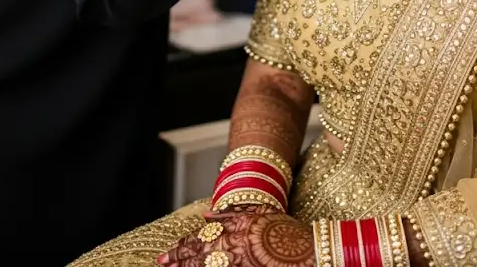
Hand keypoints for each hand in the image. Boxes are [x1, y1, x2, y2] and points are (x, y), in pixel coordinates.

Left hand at [159, 210, 313, 266]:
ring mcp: (243, 260)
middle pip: (201, 253)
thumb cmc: (289, 233)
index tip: (166, 255)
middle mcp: (238, 242)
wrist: (315, 252)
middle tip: (162, 263)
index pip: (203, 237)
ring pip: (209, 266)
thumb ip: (232, 215)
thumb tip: (205, 215)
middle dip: (179, 260)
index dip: (183, 247)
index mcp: (239, 225)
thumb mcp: (261, 215)